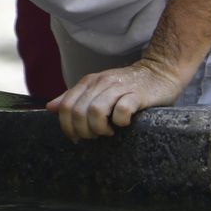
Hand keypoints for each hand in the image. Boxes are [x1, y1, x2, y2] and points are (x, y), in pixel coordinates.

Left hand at [44, 59, 183, 140]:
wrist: (160, 72)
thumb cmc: (127, 86)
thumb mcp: (97, 89)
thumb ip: (74, 98)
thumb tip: (50, 108)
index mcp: (88, 82)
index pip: (66, 106)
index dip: (68, 127)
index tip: (78, 137)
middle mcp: (101, 82)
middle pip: (78, 112)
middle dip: (84, 131)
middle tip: (96, 135)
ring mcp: (119, 87)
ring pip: (95, 111)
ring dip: (99, 128)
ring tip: (109, 131)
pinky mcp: (137, 94)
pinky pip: (122, 111)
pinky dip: (120, 122)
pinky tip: (124, 124)